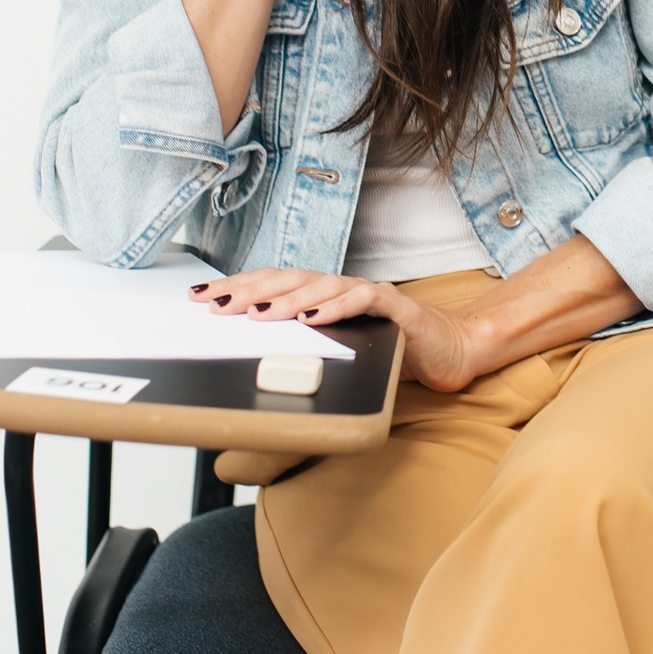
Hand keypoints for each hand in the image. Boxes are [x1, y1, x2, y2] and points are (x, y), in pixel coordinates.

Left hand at [189, 268, 483, 392]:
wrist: (451, 351)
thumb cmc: (392, 352)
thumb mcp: (340, 355)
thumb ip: (305, 355)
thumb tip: (256, 373)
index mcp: (324, 297)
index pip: (274, 285)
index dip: (238, 287)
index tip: (201, 297)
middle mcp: (342, 288)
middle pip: (289, 281)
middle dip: (249, 290)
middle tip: (216, 303)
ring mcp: (369, 294)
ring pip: (322, 287)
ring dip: (287, 299)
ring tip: (257, 313)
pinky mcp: (397, 308)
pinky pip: (364, 300)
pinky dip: (337, 307)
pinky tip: (314, 316)